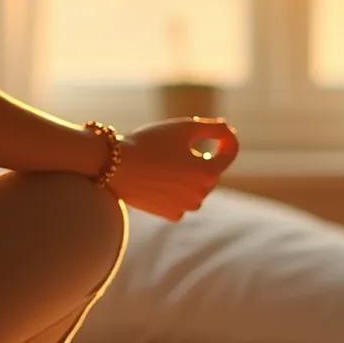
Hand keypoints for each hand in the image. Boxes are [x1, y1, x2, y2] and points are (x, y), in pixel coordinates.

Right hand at [108, 117, 238, 220]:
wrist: (114, 166)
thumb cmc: (149, 142)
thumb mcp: (184, 127)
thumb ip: (213, 127)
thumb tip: (228, 131)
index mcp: (209, 172)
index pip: (229, 153)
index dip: (226, 139)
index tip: (220, 132)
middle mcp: (202, 194)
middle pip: (210, 171)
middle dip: (198, 158)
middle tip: (171, 148)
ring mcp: (187, 207)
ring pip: (196, 186)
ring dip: (187, 176)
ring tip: (163, 165)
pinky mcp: (172, 215)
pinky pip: (182, 199)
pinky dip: (175, 190)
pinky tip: (157, 180)